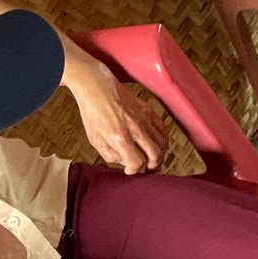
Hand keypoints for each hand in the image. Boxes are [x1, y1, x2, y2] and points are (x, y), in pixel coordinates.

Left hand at [62, 49, 169, 173]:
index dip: (134, 170)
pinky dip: (164, 140)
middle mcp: (135, 129)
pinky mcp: (148, 111)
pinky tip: (158, 144)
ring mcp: (144, 119)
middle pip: (155, 155)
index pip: (136, 162)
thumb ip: (110, 155)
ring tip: (153, 159)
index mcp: (120, 137)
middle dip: (151, 166)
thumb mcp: (95, 139)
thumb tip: (124, 161)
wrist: (97, 87)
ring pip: (162, 143)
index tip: (131, 170)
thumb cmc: (93, 111)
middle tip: (147, 169)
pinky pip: (163, 129)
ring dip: (160, 154)